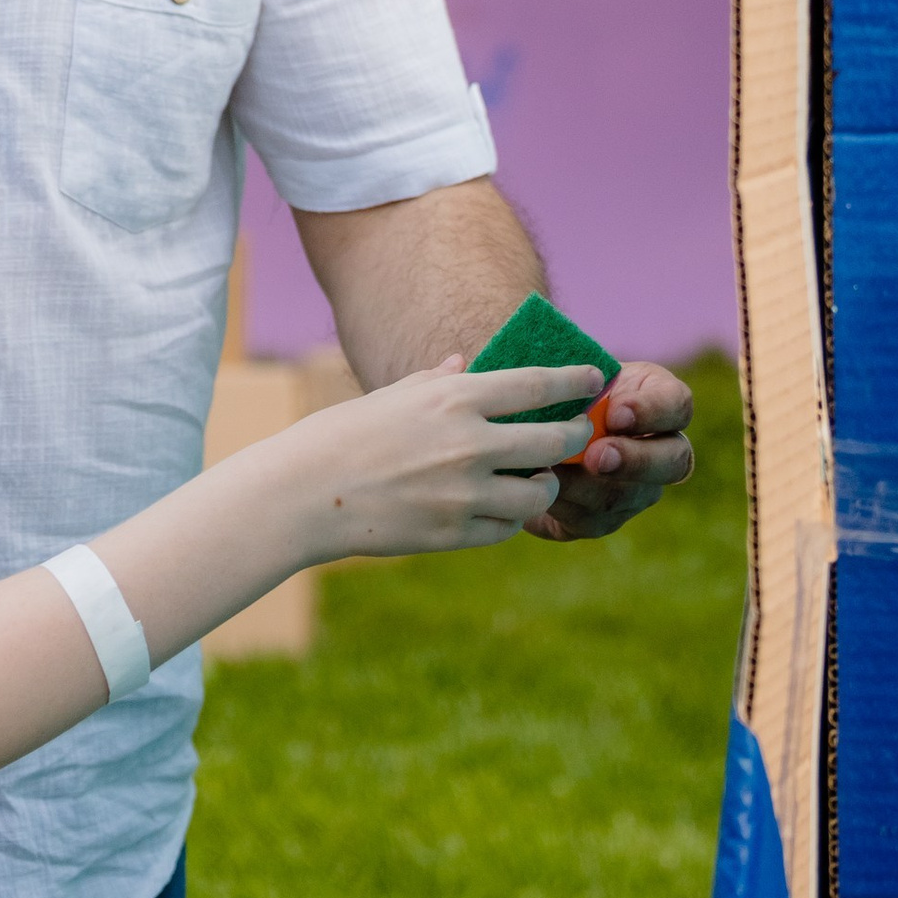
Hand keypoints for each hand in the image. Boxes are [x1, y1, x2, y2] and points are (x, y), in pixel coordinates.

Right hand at [293, 359, 603, 560]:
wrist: (303, 496)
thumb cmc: (340, 436)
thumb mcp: (390, 396)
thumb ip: (435, 381)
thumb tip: (464, 363)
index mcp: (454, 399)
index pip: (536, 385)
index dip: (574, 381)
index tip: (593, 379)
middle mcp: (469, 443)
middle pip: (553, 440)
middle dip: (572, 436)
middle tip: (575, 433)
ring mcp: (465, 493)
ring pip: (538, 491)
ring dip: (543, 483)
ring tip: (535, 478)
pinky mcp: (454, 533)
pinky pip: (506, 527)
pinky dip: (509, 517)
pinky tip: (498, 507)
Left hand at [528, 358, 696, 540]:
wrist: (530, 426)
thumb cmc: (557, 385)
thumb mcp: (571, 372)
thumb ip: (578, 378)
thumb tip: (566, 382)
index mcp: (660, 402)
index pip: (677, 405)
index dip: (651, 412)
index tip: (615, 412)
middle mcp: (660, 451)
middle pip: (672, 461)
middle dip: (634, 460)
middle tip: (597, 455)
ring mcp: (636, 491)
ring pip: (624, 497)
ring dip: (587, 486)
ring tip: (554, 471)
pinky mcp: (601, 519)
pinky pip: (590, 520)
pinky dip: (563, 505)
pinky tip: (540, 488)